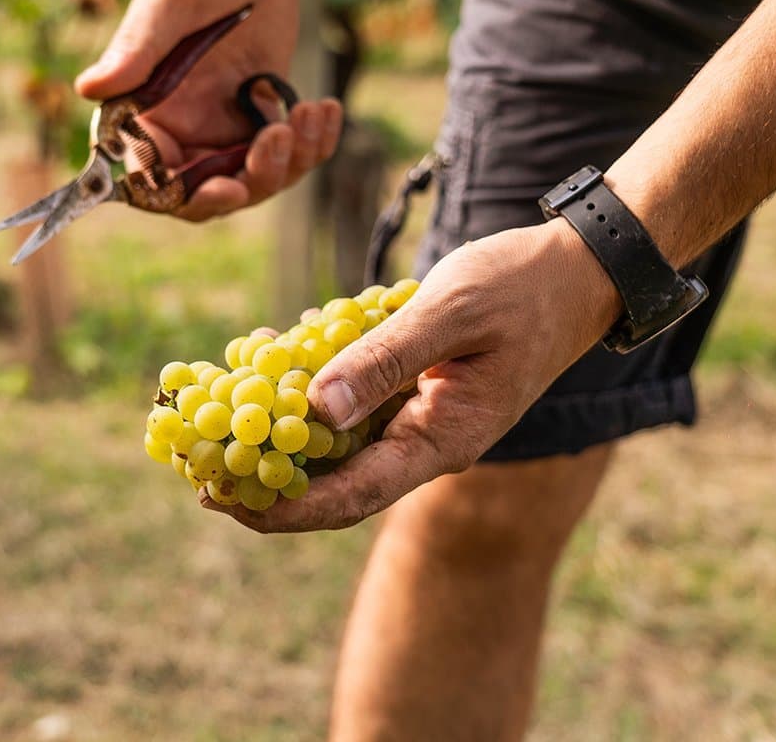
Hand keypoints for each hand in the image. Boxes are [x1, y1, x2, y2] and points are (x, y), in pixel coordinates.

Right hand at [76, 0, 342, 220]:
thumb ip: (138, 46)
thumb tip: (89, 88)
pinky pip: (288, 157)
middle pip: (202, 194)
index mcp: (142, 108)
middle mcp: (178, 127)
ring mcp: (222, 127)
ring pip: (251, 182)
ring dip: (287, 162)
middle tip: (277, 147)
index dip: (177, 195)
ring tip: (308, 113)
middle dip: (244, 186)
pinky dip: (314, 145)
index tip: (224, 188)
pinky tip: (325, 109)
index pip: (145, 176)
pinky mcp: (261, 119)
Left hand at [203, 222, 622, 531]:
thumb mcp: (449, 312)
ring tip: (214, 422)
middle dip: (267, 479)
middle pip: (337, 482)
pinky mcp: (417, 387)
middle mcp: (428, 441)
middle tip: (197, 469)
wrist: (577, 270)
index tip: (221, 501)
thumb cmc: (522, 286)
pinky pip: (354, 402)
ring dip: (281, 434)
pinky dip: (310, 389)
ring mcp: (422, 416)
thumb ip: (382, 358)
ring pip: (340, 443)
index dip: (283, 506)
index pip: (351, 496)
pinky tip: (267, 363)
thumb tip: (314, 409)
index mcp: (443, 439)